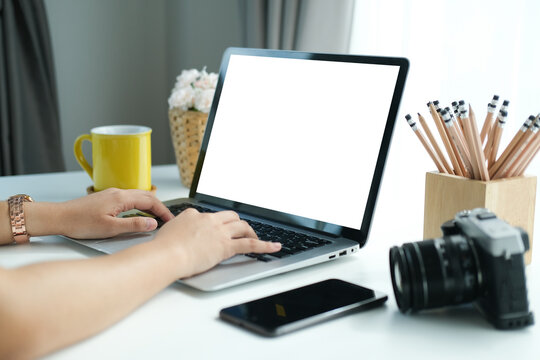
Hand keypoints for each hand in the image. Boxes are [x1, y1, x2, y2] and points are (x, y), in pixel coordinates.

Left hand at [56, 188, 174, 238]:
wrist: (59, 217)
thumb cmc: (80, 223)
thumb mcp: (110, 228)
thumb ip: (134, 225)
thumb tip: (153, 223)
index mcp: (121, 198)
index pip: (150, 201)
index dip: (163, 211)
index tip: (171, 220)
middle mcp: (118, 192)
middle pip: (146, 195)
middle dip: (159, 206)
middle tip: (167, 219)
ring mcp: (111, 194)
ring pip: (138, 196)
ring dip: (150, 205)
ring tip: (156, 217)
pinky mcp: (106, 198)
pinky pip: (129, 198)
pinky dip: (139, 205)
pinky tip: (138, 214)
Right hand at [154, 208, 280, 277]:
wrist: (167, 255)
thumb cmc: (163, 248)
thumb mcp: (167, 231)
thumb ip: (177, 229)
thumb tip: (177, 232)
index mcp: (194, 215)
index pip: (210, 216)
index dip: (215, 224)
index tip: (216, 231)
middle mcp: (209, 220)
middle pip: (231, 217)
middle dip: (238, 223)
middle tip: (241, 231)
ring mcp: (219, 232)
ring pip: (242, 226)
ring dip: (251, 231)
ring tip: (256, 238)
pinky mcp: (226, 246)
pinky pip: (250, 244)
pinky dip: (265, 245)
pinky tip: (274, 247)